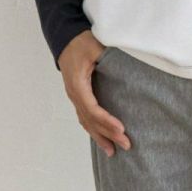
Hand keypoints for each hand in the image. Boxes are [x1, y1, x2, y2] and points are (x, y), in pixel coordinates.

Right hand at [58, 31, 131, 156]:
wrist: (65, 38)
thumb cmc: (81, 42)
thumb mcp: (95, 46)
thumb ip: (107, 56)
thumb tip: (125, 64)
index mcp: (78, 84)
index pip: (92, 108)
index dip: (106, 120)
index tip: (121, 129)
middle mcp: (74, 94)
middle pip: (90, 120)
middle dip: (108, 134)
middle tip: (126, 145)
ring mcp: (75, 96)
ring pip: (86, 122)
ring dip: (100, 137)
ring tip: (112, 152)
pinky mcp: (78, 96)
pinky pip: (85, 117)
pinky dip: (93, 129)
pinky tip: (101, 139)